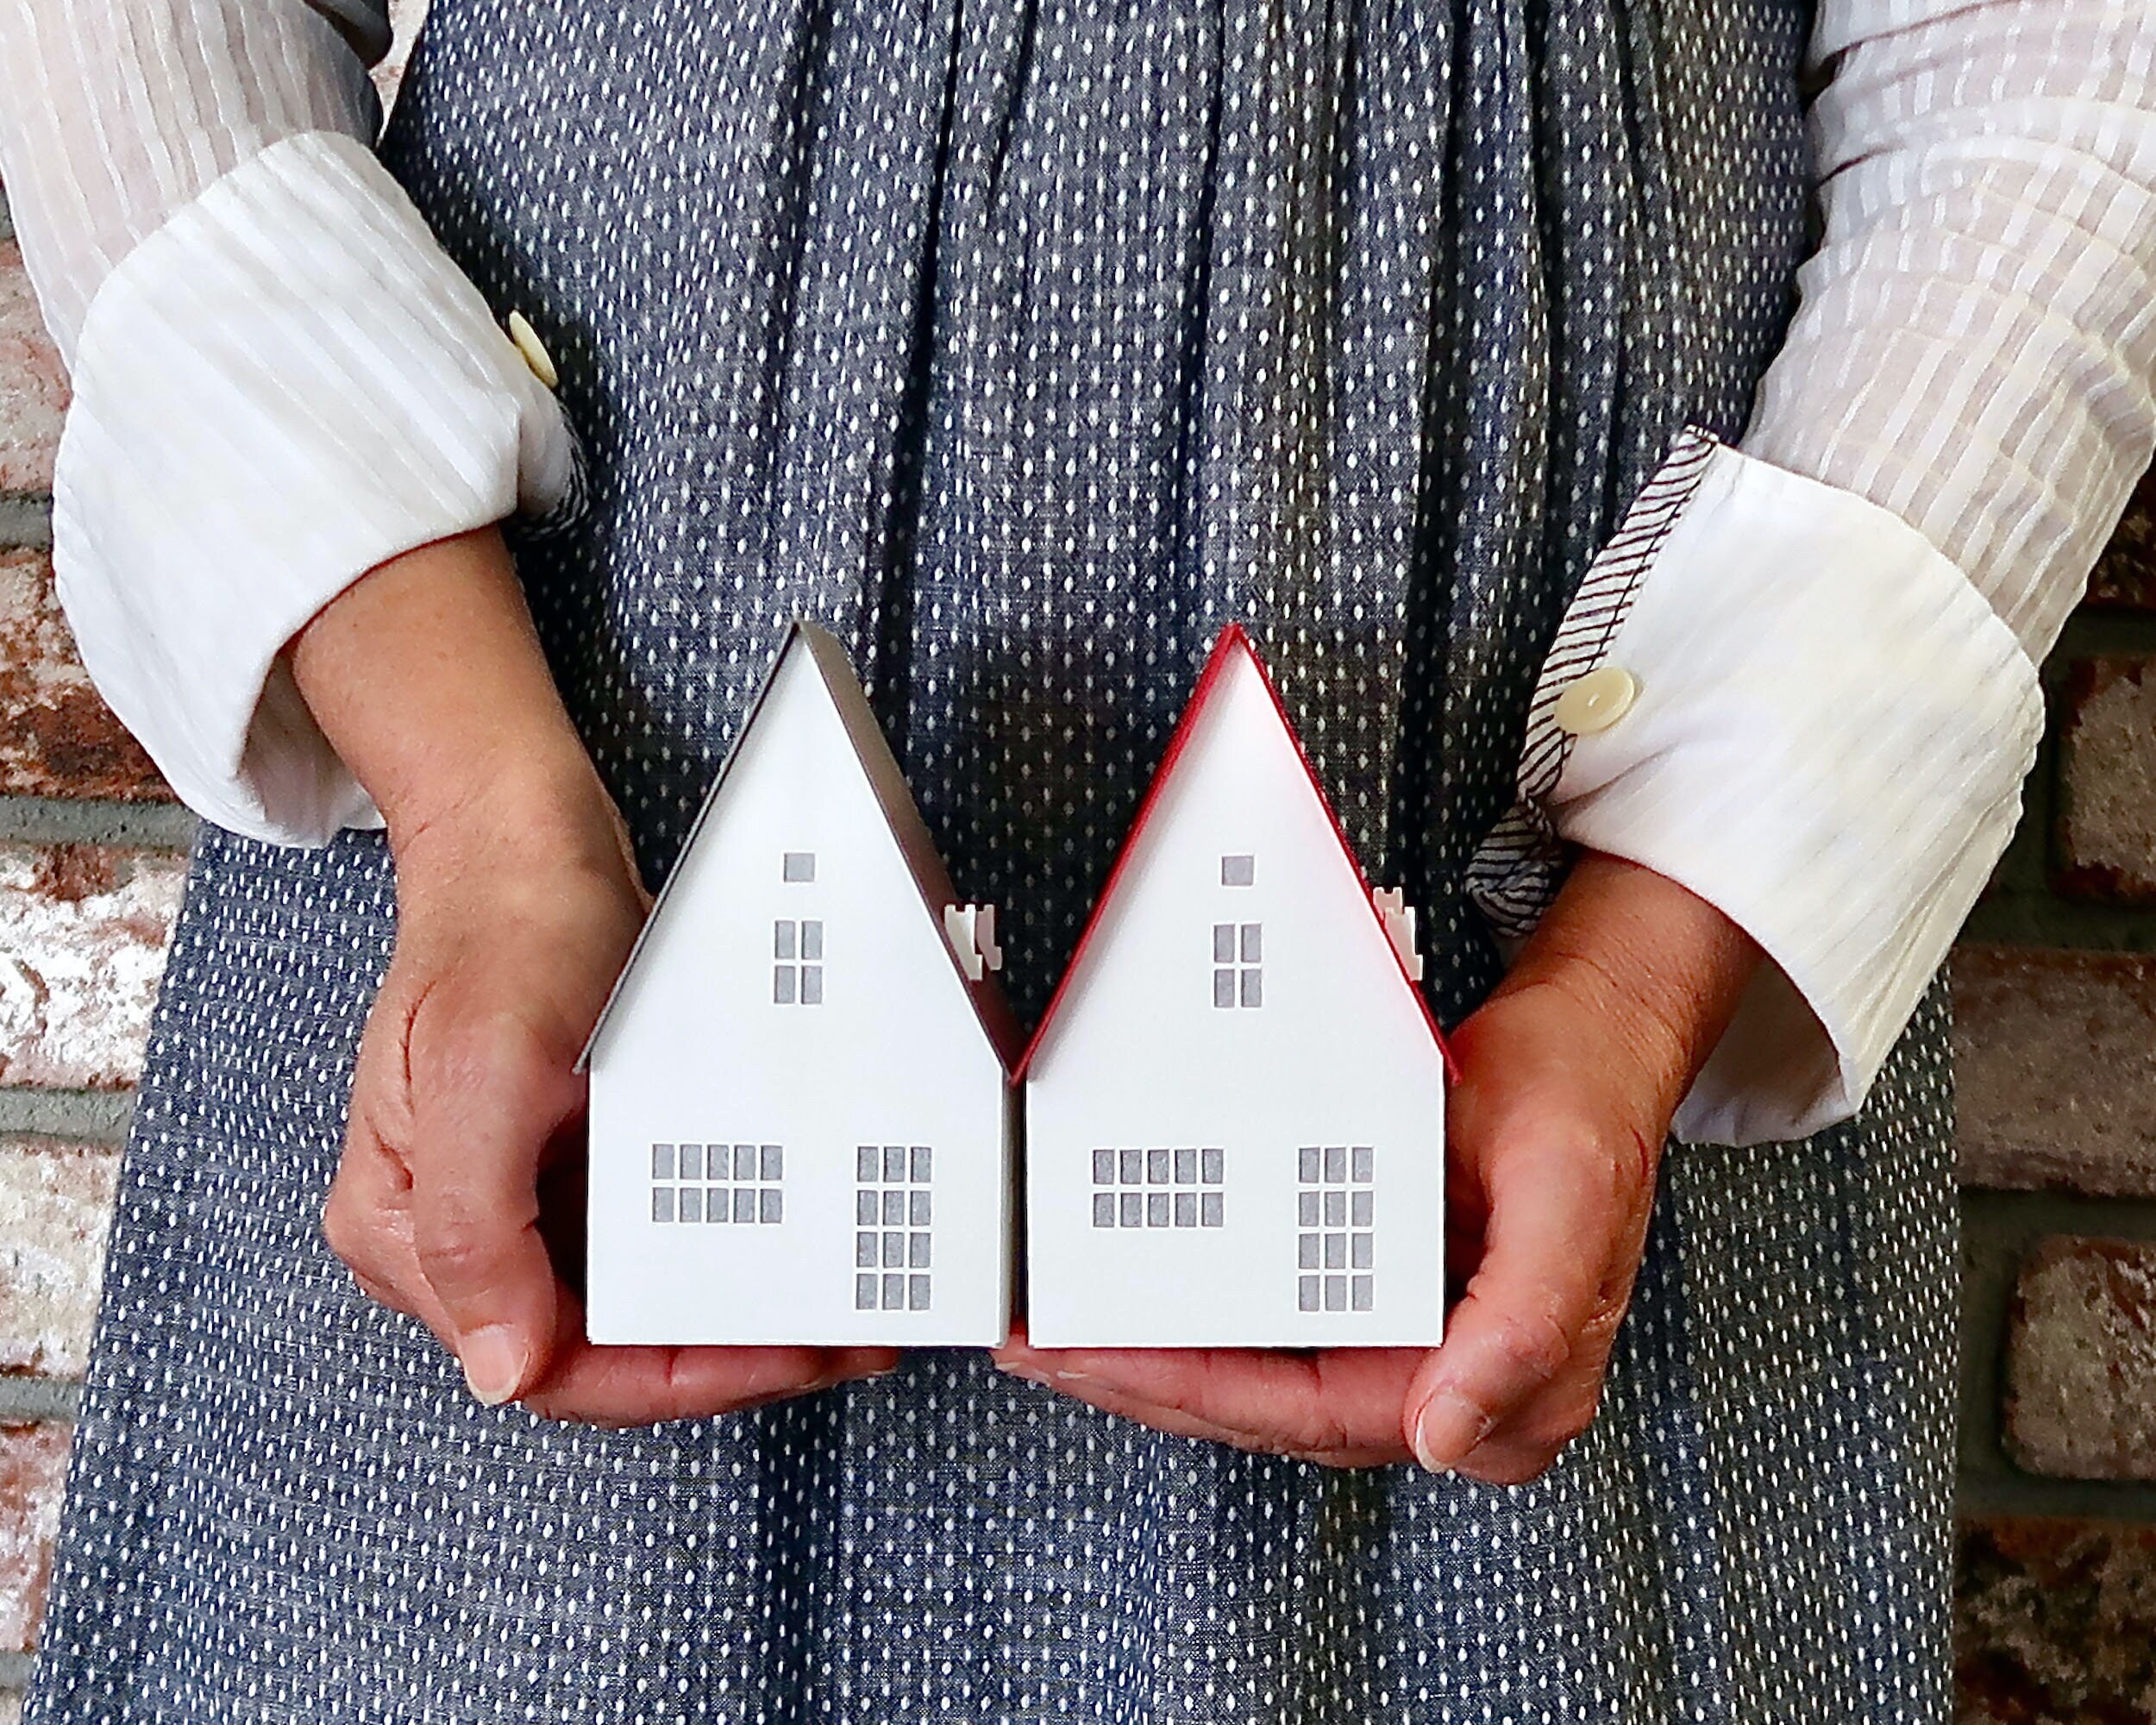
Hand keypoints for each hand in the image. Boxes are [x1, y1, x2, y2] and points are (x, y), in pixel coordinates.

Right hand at [299, 529, 896, 1421]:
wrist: (524, 843)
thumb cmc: (501, 935)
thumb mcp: (480, 1072)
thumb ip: (474, 1225)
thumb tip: (503, 1369)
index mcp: (407, 1233)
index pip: (550, 1367)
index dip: (674, 1382)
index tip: (784, 1359)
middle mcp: (455, 1238)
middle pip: (596, 1354)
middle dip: (722, 1359)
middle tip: (843, 1343)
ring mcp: (515, 1206)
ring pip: (630, 1312)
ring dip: (731, 1319)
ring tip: (839, 1311)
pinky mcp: (566, 1173)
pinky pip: (648, 1251)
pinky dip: (720, 1261)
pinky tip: (789, 1254)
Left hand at [992, 853, 1759, 1479]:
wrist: (1595, 1039)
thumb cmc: (1583, 1105)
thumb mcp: (1565, 1196)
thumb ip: (1520, 1325)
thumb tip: (1440, 1433)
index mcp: (1508, 1390)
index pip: (1316, 1417)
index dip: (1195, 1396)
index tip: (1098, 1363)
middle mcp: (1458, 1392)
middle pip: (1269, 1413)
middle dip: (1149, 1384)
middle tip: (1043, 1346)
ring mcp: (1421, 1356)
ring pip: (1261, 1386)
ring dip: (1160, 1364)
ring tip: (1060, 1334)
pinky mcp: (1392, 1312)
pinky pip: (1277, 1339)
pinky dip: (1200, 1327)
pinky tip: (1135, 1310)